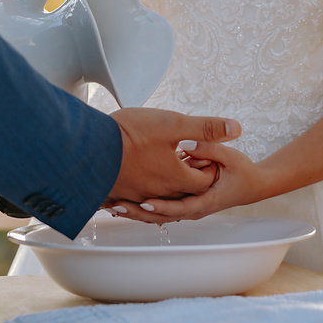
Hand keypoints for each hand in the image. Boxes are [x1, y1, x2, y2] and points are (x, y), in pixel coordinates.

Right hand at [106, 108, 240, 204]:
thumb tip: (236, 129)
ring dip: (164, 188)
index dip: (208, 168)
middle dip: (187, 180)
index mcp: (175, 178)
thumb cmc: (130, 135)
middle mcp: (157, 192)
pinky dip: (139, 193)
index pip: (202, 182)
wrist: (86, 149)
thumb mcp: (174, 124)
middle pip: (181, 193)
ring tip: (164, 174)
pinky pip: (133, 198)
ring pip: (156, 197)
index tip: (207, 157)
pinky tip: (133, 182)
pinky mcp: (115, 192)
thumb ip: (206, 128)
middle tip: (189, 164)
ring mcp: (134, 194)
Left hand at [112, 142, 260, 222]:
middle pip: (161, 216)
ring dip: (134, 210)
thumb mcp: (230, 157)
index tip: (142, 202)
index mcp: (205, 202)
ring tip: (109, 203)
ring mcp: (187, 207)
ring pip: (156, 215)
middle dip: (137, 212)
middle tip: (114, 205)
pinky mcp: (182, 202)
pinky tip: (121, 198)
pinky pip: (158, 208)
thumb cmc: (243, 172)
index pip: (178, 208)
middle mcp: (194, 209)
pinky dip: (139, 205)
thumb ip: (209, 148)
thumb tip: (187, 141)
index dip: (160, 207)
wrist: (252, 185)